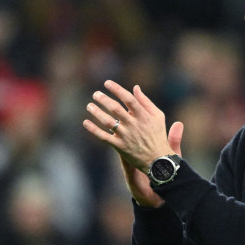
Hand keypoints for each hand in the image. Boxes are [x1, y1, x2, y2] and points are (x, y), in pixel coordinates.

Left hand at [83, 80, 182, 206]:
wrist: (158, 160)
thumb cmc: (158, 135)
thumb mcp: (157, 116)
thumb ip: (145, 101)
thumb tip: (135, 87)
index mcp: (144, 116)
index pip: (128, 99)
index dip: (117, 89)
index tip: (107, 83)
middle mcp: (134, 125)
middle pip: (115, 109)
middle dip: (103, 99)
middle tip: (95, 94)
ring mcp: (126, 136)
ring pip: (107, 122)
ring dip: (96, 112)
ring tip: (89, 106)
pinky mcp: (120, 147)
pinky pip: (104, 137)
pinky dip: (93, 130)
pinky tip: (85, 122)